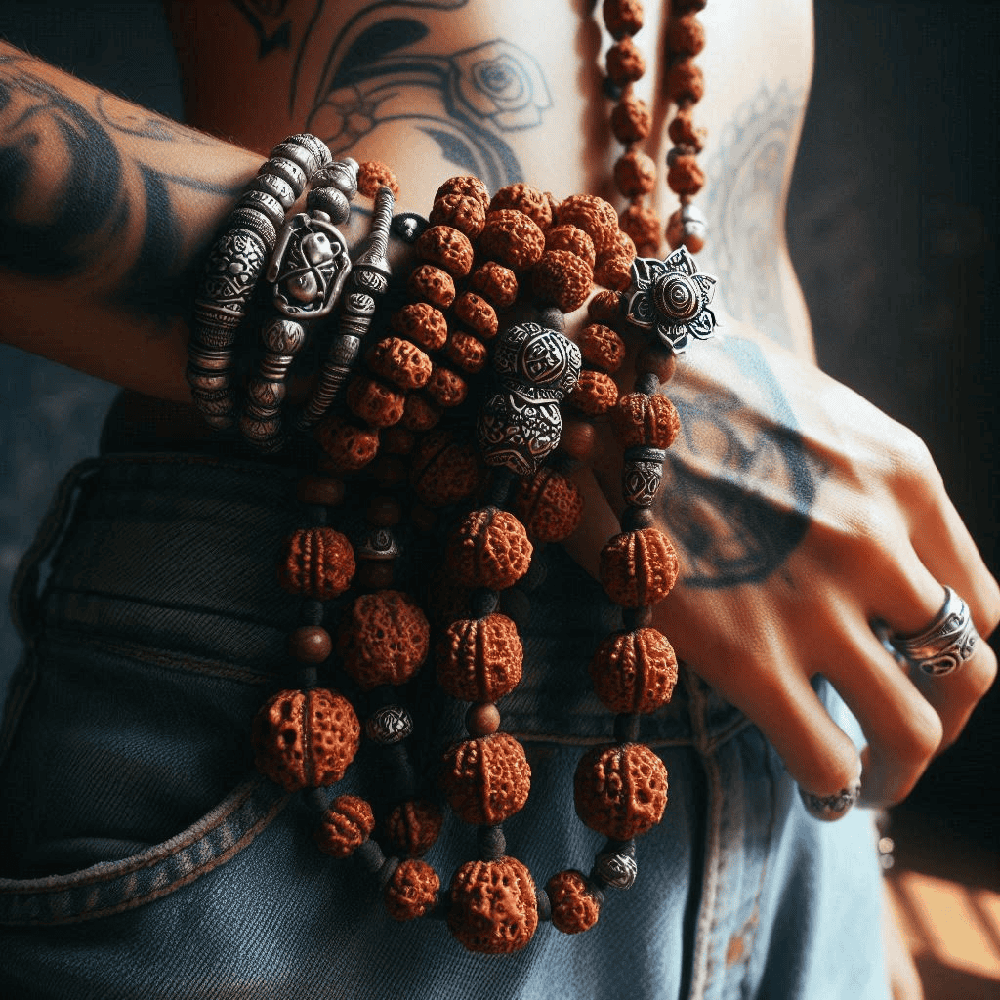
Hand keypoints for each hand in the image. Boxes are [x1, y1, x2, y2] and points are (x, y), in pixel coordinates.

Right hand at [566, 314, 998, 808]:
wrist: (599, 379)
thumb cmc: (684, 388)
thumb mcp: (802, 408)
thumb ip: (850, 476)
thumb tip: (842, 535)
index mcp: (901, 475)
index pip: (979, 597)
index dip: (952, 649)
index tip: (912, 667)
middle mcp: (880, 540)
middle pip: (970, 670)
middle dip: (945, 716)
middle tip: (903, 734)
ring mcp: (819, 601)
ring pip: (918, 726)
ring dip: (903, 766)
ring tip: (871, 780)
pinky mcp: (748, 652)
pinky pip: (827, 756)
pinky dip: (836, 785)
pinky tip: (819, 784)